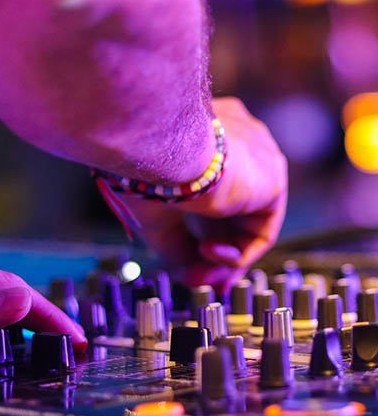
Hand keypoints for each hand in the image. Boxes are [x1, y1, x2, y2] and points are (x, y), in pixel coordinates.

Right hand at [118, 97, 287, 290]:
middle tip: (194, 279)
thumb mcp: (157, 216)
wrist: (158, 148)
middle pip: (230, 214)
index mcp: (203, 136)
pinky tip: (210, 253)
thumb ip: (177, 244)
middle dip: (211, 254)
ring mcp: (257, 157)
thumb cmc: (144, 170)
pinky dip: (238, 253)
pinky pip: (261, 230)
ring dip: (222, 260)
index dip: (199, 234)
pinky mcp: (272, 177)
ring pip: (246, 225)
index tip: (186, 262)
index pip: (211, 193)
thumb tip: (188, 270)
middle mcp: (234, 141)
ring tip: (199, 274)